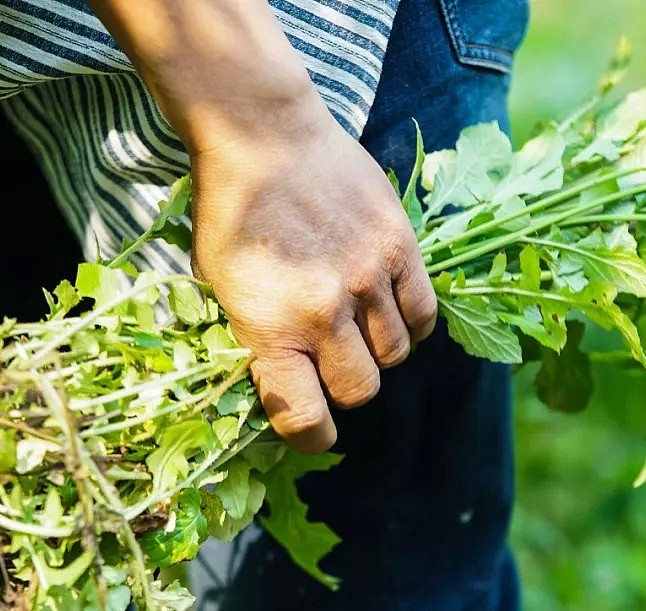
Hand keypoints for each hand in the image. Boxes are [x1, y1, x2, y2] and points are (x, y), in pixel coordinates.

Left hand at [84, 0, 436, 452]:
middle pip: (360, 390)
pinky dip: (410, 324)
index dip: (313, 437)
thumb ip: (260, 343)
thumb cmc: (232, 215)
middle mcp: (324, 314)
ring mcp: (368, 280)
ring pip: (395, 355)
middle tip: (333, 362)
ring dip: (378, 351)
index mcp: (271, 330)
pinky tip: (390, 309)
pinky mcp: (400, 249)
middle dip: (346, 386)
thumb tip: (292, 389)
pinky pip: (423, 315)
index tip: (315, 431)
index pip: (307, 420)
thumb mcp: (222, 289)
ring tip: (359, 324)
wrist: (264, 138)